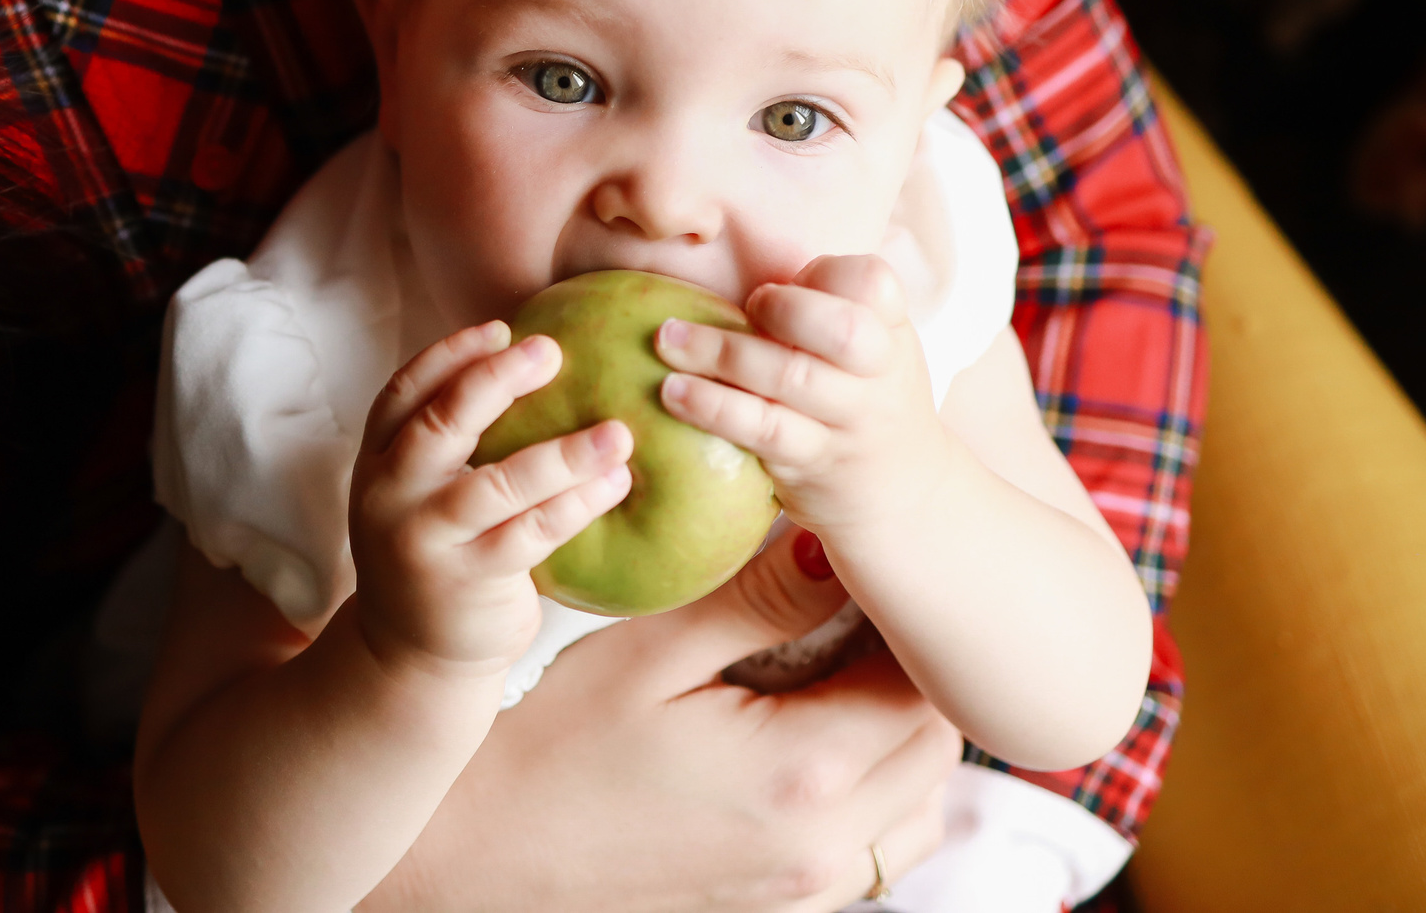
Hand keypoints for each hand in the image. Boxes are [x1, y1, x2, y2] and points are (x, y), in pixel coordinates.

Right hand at [349, 320, 634, 675]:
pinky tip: (614, 485)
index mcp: (376, 463)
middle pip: (439, 424)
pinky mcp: (468, 582)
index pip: (402, 393)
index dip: (449, 355)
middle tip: (551, 352)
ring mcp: (426, 541)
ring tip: (618, 432)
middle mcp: (391, 497)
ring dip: (563, 454)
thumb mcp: (420, 494)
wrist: (410, 655)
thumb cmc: (437, 552)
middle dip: (494, 381)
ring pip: (497, 483)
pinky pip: (531, 534)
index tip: (501, 328)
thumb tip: (533, 364)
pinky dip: (576, 505)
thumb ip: (453, 443)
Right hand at [364, 528, 959, 912]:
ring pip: (921, 805)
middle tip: (851, 614)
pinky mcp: (786, 906)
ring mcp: (809, 886)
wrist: (489, 852)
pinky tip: (810, 747)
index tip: (864, 576)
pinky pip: (878, 851)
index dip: (903, 620)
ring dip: (901, 738)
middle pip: (936, 745)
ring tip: (834, 679)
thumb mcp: (650, 652)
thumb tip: (834, 548)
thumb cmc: (554, 746)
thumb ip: (757, 601)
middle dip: (909, 672)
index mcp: (800, 770)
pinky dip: (877, 797)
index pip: (917, 683)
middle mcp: (825, 842)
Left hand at [653, 255, 946, 540]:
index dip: (827, 275)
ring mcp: (848, 423)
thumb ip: (823, 309)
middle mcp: (879, 375)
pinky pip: (762, 430)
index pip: (874, 282)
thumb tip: (735, 266)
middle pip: (842, 330)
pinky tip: (673, 393)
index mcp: (890, 332)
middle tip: (745, 306)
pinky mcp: (812, 463)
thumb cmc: (863, 401)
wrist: (900, 496)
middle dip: (783, 310)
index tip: (785, 283)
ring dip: (721, 354)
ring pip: (790, 379)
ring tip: (667, 340)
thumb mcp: (868, 351)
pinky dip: (714, 407)